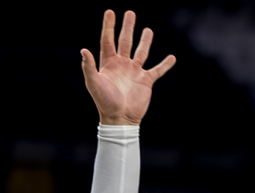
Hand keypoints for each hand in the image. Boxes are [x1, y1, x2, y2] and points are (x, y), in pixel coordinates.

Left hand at [81, 10, 174, 125]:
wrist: (120, 119)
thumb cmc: (104, 102)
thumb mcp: (94, 84)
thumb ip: (89, 67)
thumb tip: (83, 50)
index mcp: (109, 63)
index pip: (108, 40)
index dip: (109, 26)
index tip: (110, 12)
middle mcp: (122, 64)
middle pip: (125, 41)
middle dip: (128, 27)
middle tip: (130, 13)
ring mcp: (135, 72)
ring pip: (141, 52)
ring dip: (145, 41)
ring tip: (148, 30)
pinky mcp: (146, 81)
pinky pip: (157, 70)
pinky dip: (165, 64)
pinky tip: (171, 58)